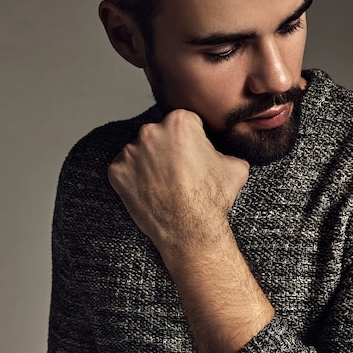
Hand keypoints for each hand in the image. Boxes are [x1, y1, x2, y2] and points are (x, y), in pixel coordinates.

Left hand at [108, 109, 248, 253]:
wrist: (190, 230)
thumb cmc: (211, 199)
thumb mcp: (236, 167)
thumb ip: (228, 151)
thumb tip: (230, 153)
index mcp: (179, 122)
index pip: (185, 123)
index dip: (193, 141)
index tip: (194, 157)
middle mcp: (151, 131)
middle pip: (160, 135)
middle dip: (168, 150)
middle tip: (179, 173)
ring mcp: (131, 152)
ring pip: (140, 152)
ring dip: (149, 164)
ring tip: (165, 185)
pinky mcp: (117, 171)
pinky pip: (124, 170)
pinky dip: (133, 179)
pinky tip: (150, 191)